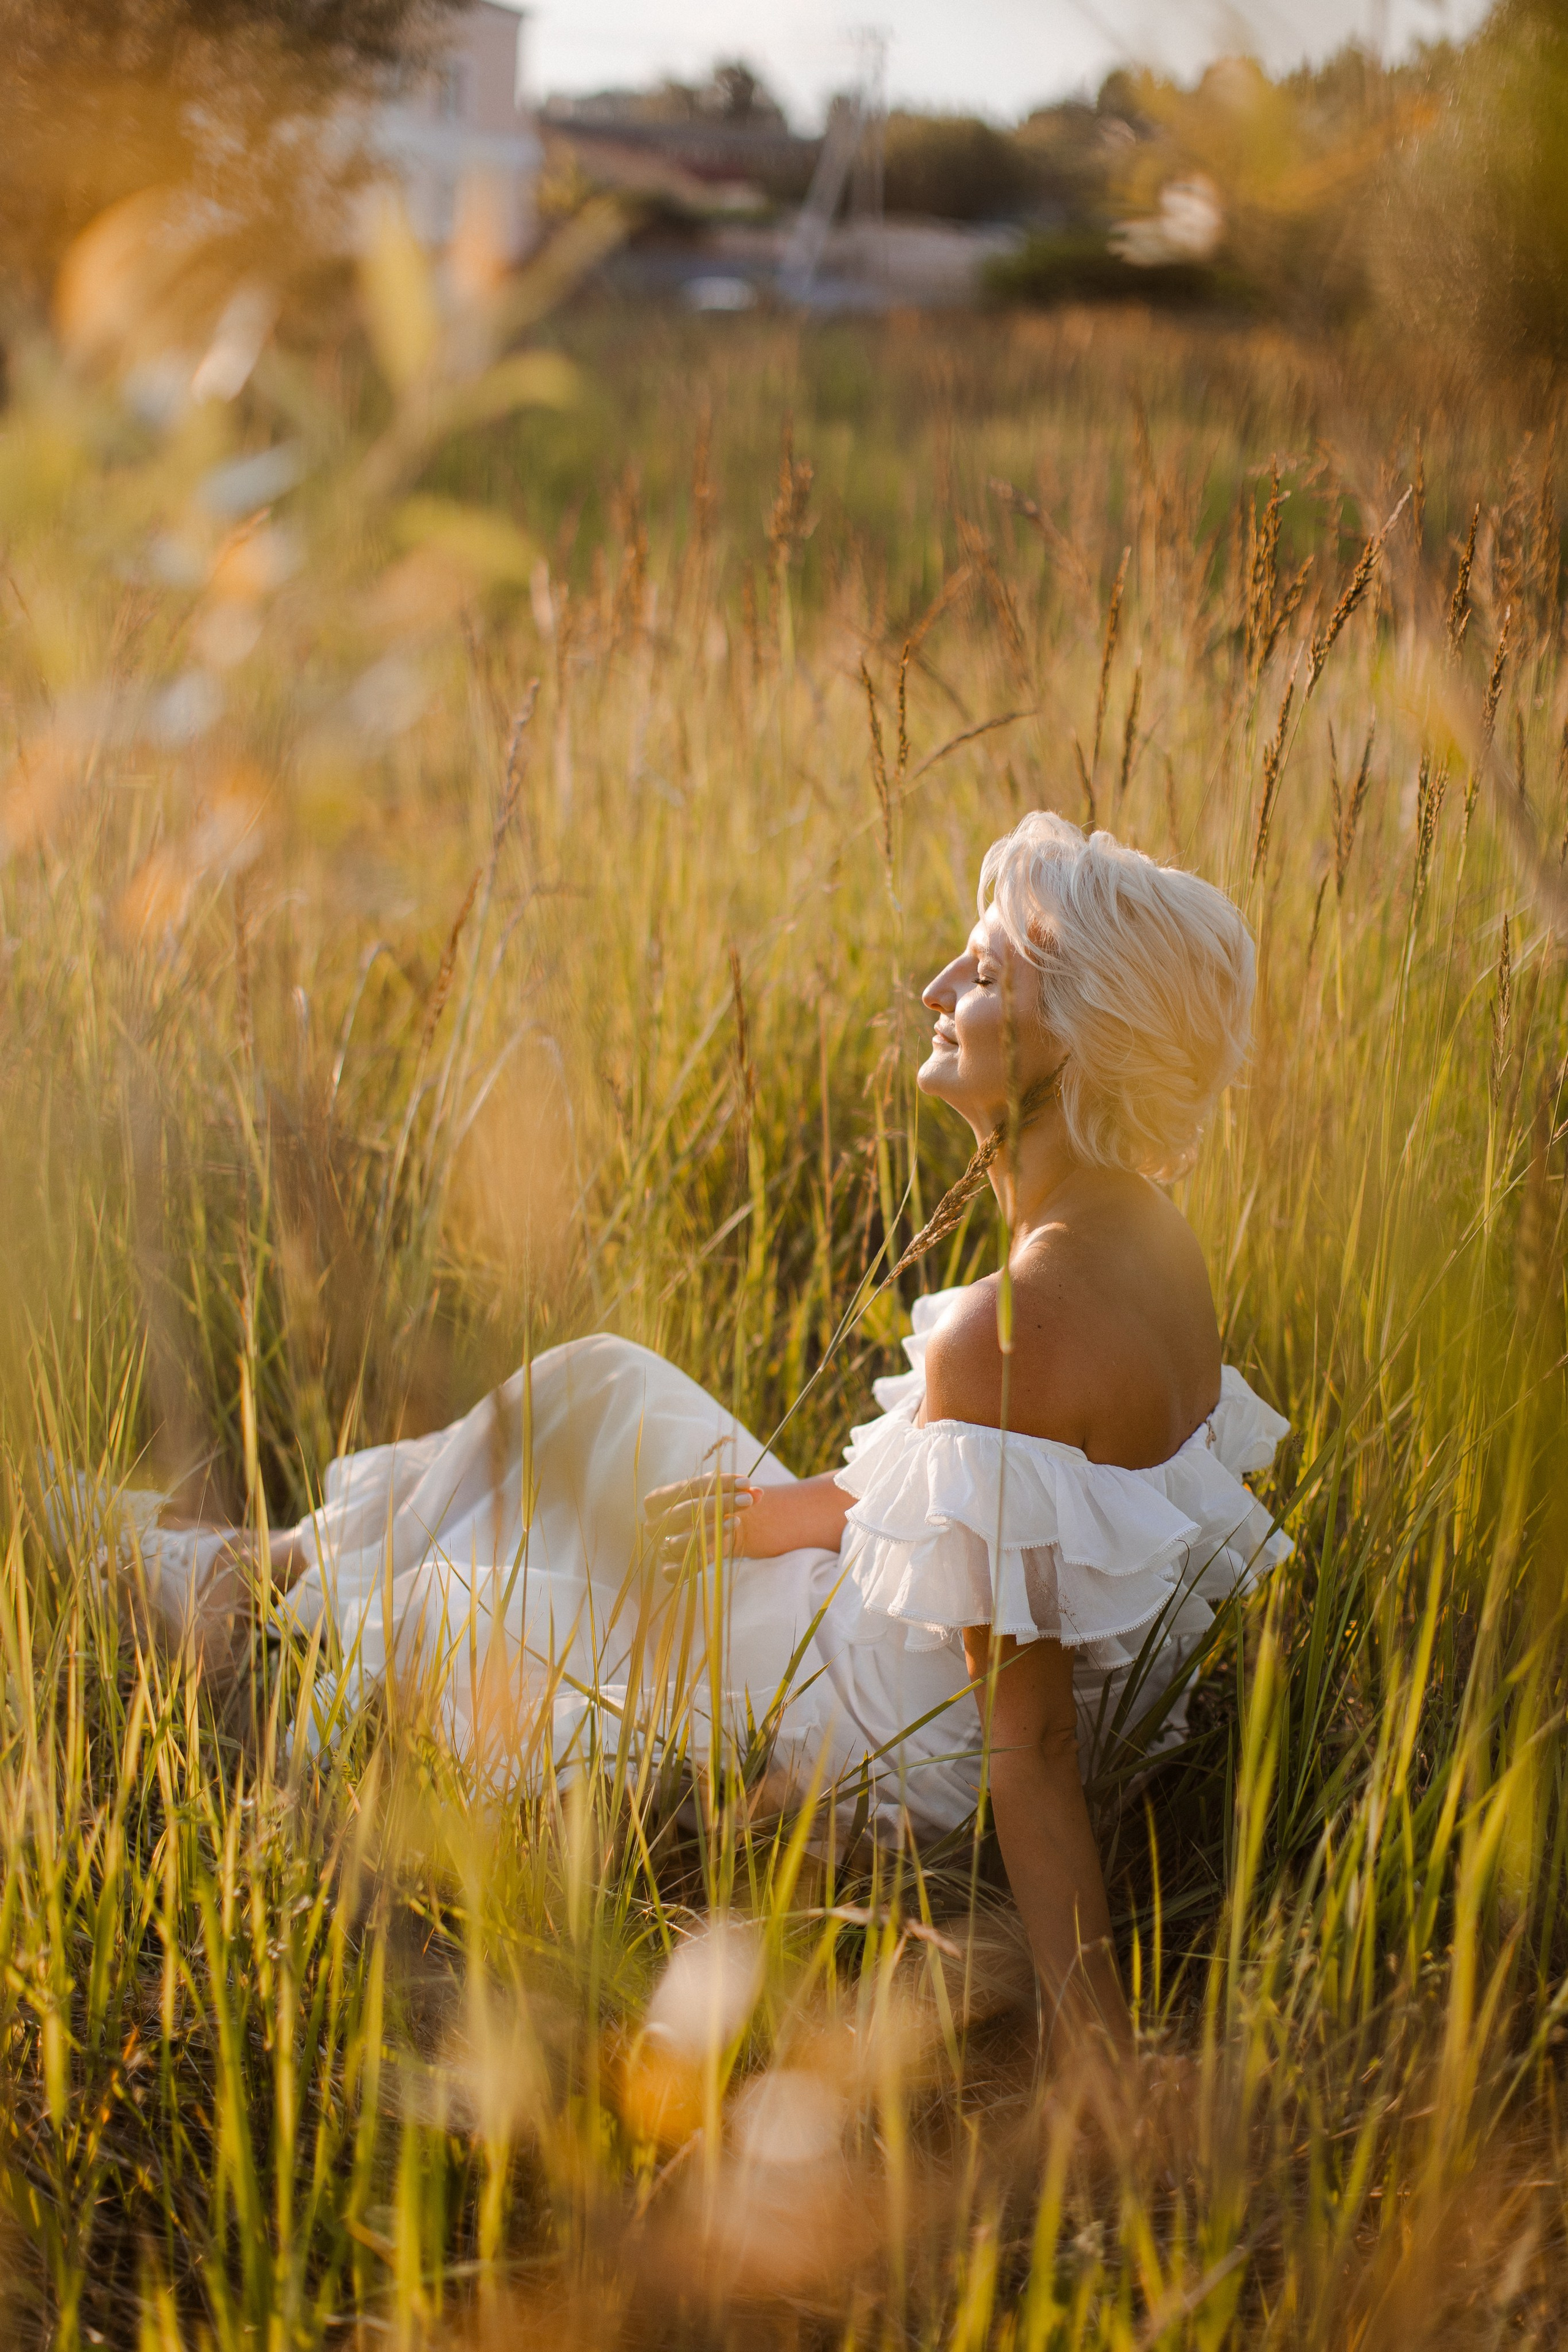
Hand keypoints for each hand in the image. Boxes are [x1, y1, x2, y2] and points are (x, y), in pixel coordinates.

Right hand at [642, 1474, 763, 1578]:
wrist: (707, 1536)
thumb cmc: (708, 1509)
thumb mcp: (721, 1495)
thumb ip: (737, 1492)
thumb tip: (757, 1493)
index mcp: (658, 1500)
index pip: (687, 1488)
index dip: (718, 1484)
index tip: (746, 1483)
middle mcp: (653, 1524)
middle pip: (683, 1512)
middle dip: (718, 1504)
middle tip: (746, 1501)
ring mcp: (659, 1548)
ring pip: (680, 1542)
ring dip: (710, 1532)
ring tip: (736, 1522)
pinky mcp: (668, 1570)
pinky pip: (676, 1571)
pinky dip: (695, 1563)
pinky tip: (715, 1555)